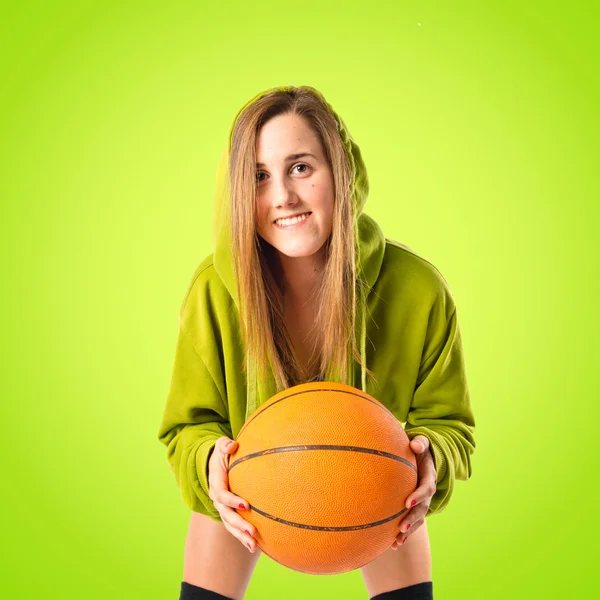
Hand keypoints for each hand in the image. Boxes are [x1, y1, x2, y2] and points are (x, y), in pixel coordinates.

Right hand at [207, 436, 256, 552]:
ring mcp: (222, 508)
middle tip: (252, 531)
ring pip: (229, 525)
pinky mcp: (228, 513)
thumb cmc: (223, 452)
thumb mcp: (222, 444)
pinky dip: (242, 537)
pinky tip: (254, 547)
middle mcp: (217, 498)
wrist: (216, 463)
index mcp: (216, 482)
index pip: (222, 494)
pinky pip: (234, 528)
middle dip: (239, 524)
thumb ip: (225, 444)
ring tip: (253, 545)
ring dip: (240, 536)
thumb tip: (232, 445)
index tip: (246, 505)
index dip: (232, 501)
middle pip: (226, 514)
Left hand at [392, 435, 436, 548]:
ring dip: (409, 530)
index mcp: (429, 476)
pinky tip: (393, 544)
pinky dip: (404, 533)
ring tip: (397, 541)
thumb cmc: (418, 447)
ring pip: (418, 518)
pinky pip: (412, 521)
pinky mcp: (416, 506)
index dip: (418, 496)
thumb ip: (420, 443)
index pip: (426, 488)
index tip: (407, 502)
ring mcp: (423, 500)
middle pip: (423, 508)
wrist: (423, 454)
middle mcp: (428, 491)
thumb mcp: (421, 441)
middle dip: (412, 519)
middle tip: (401, 527)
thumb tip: (415, 446)